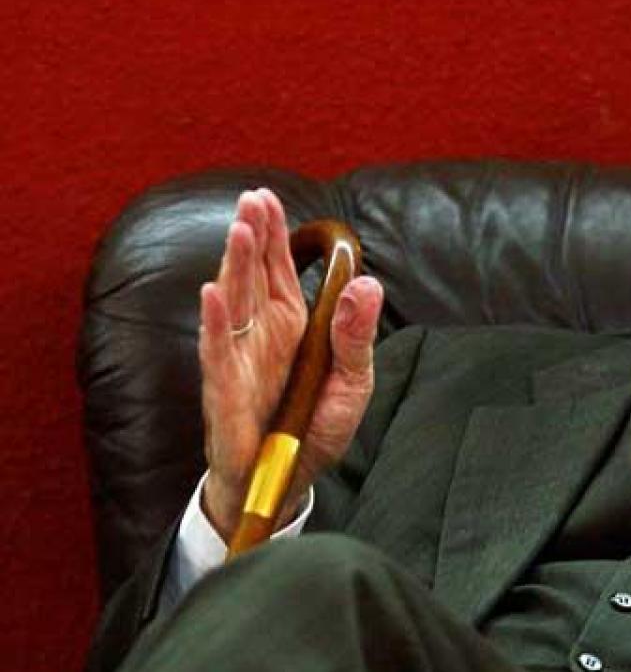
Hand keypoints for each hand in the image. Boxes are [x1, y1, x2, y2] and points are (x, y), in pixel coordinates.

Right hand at [198, 188, 383, 541]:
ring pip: (233, 303)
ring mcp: (240, 361)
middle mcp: (261, 336)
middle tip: (250, 199)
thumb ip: (356, 334)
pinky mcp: (226, 392)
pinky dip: (215, 323)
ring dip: (235, 265)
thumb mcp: (353, 382)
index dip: (274, 235)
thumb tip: (368, 284)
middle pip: (252, 276)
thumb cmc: (314, 429)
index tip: (266, 196)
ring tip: (240, 230)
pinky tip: (213, 292)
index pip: (279, 270)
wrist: (286, 483)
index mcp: (291, 327)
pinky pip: (218, 353)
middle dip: (252, 236)